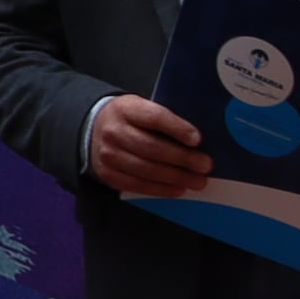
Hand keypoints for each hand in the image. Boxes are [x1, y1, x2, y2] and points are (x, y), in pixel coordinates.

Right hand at [87, 96, 212, 199]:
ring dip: (176, 177)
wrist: (94, 130)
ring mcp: (108, 155)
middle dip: (182, 159)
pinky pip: (137, 185)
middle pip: (151, 147)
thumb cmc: (130, 120)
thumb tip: (198, 141)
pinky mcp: (108, 174)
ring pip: (146, 169)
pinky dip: (161, 189)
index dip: (177, 128)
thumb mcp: (142, 108)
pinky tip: (178, 189)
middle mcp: (113, 131)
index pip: (153, 117)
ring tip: (197, 181)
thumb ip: (164, 120)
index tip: (198, 139)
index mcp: (125, 109)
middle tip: (205, 166)